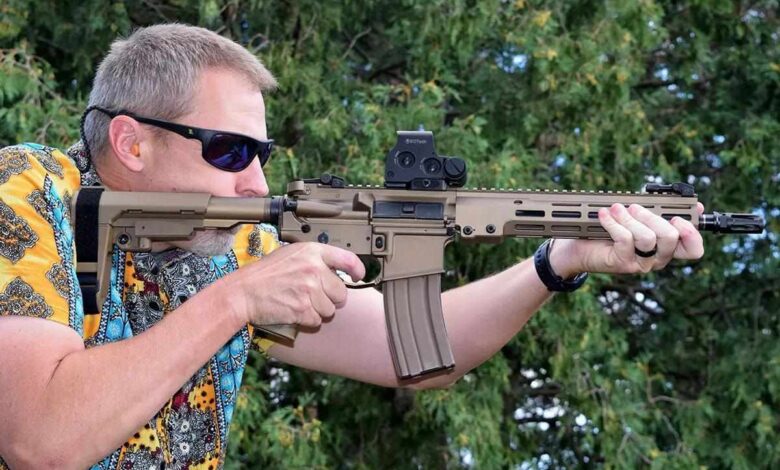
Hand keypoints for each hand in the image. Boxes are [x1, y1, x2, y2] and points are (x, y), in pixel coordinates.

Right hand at [219, 242, 364, 327]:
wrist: (243, 292)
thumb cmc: (264, 274)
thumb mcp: (291, 255)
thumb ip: (315, 260)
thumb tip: (337, 271)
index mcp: (312, 252)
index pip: (347, 259)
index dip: (358, 270)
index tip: (358, 277)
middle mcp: (314, 269)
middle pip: (341, 293)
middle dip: (330, 298)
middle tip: (311, 296)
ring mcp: (309, 289)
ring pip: (330, 310)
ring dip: (317, 311)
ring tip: (299, 302)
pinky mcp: (302, 309)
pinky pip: (317, 320)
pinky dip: (307, 320)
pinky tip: (294, 311)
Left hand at [549, 203, 704, 277]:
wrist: (576, 250)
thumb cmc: (608, 231)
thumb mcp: (636, 218)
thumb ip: (659, 211)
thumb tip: (694, 205)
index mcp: (666, 247)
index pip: (693, 250)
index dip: (692, 233)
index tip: (677, 216)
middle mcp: (657, 258)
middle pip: (671, 238)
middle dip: (653, 216)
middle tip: (634, 208)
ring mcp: (640, 264)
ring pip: (648, 238)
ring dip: (630, 218)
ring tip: (616, 209)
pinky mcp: (622, 264)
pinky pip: (625, 240)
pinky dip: (614, 223)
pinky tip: (604, 215)